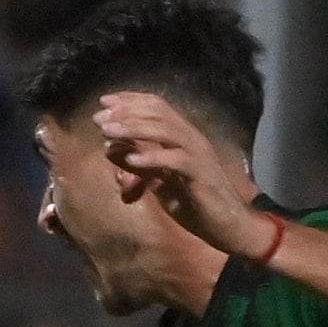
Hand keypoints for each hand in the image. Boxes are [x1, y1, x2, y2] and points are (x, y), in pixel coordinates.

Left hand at [94, 93, 258, 257]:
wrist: (227, 226)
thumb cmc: (194, 203)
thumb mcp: (158, 182)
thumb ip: (136, 165)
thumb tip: (108, 148)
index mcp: (182, 137)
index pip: (157, 107)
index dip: (130, 101)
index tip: (104, 100)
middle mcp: (192, 139)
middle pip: (159, 113)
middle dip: (127, 113)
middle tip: (100, 117)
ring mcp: (198, 155)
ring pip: (166, 130)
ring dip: (134, 129)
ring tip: (108, 131)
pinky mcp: (201, 174)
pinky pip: (176, 160)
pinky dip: (153, 157)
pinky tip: (132, 159)